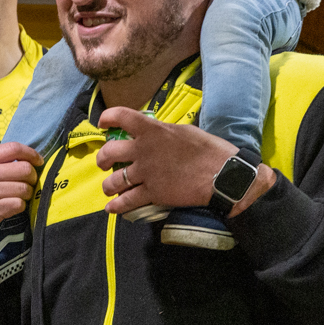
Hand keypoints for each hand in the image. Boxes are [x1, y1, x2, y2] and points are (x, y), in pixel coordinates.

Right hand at [0, 142, 41, 245]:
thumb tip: (15, 159)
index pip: (14, 148)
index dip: (32, 153)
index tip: (38, 160)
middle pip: (24, 169)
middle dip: (32, 176)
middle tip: (29, 182)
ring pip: (24, 189)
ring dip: (27, 193)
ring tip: (19, 196)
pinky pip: (18, 205)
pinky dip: (19, 206)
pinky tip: (11, 207)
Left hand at [93, 108, 275, 218]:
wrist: (222, 175)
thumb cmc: (208, 149)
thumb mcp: (184, 132)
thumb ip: (163, 133)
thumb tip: (155, 134)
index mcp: (152, 129)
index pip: (121, 116)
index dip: (107, 118)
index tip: (103, 123)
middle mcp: (143, 150)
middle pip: (108, 152)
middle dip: (101, 159)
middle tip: (104, 163)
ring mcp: (146, 173)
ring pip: (113, 181)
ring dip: (108, 185)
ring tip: (109, 188)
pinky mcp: (153, 193)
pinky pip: (127, 202)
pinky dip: (117, 206)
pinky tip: (112, 208)